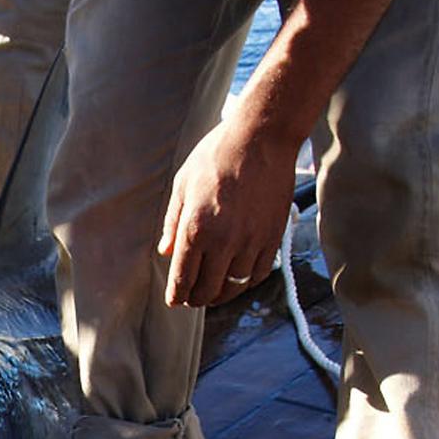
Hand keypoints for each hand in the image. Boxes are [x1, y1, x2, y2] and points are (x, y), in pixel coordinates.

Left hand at [157, 121, 297, 306]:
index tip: (174, 300)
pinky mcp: (273, 238)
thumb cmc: (216, 156)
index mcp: (196, 229)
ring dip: (220, 294)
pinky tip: (237, 278)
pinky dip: (246, 283)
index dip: (176, 295)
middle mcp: (224, 242)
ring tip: (212, 292)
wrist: (261, 139)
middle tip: (191, 298)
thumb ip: (173, 223)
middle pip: (207, 290)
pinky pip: (258, 274)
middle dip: (195, 299)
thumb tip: (165, 252)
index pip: (182, 279)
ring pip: (234, 287)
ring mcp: (251, 242)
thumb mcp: (183, 186)